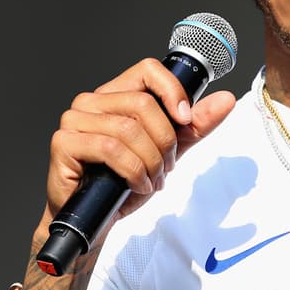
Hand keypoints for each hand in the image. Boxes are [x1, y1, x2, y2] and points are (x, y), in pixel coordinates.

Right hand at [44, 58, 235, 226]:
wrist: (97, 220)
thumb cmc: (124, 183)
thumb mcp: (168, 151)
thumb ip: (194, 126)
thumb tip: (226, 100)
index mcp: (116, 94)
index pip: (148, 69)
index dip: (173, 91)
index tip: (186, 119)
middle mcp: (92, 101)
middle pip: (144, 104)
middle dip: (165, 142)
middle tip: (166, 168)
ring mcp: (74, 120)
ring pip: (129, 129)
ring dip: (150, 161)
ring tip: (151, 180)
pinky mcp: (64, 143)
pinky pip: (111, 150)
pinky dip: (133, 171)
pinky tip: (135, 185)